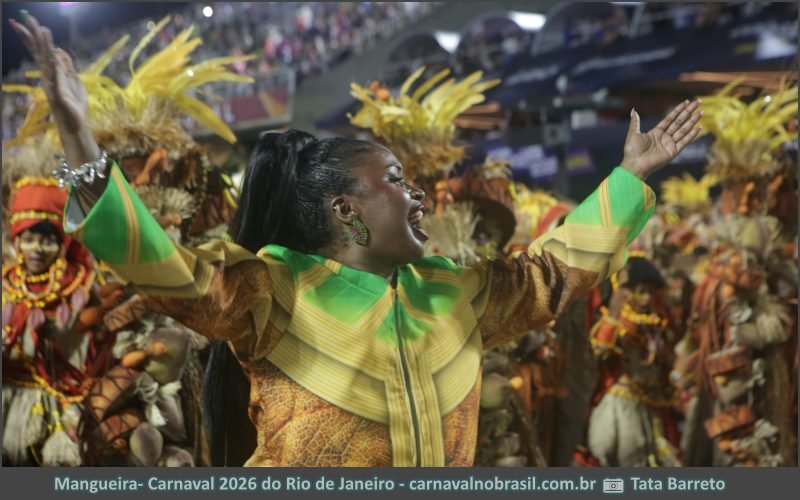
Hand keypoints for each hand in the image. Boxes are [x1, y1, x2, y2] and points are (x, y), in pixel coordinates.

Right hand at [9, 12, 87, 131]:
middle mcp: (48, 77)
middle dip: (33, 35)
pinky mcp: (59, 95)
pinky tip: (54, 58)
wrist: (76, 123)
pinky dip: (56, 69)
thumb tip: (61, 51)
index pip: (40, 51)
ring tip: (43, 30)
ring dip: (45, 46)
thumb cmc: (74, 104)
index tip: (27, 21)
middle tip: (26, 18)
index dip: (34, 36)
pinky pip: (57, 80)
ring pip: (47, 62)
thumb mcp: (74, 81)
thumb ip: (67, 66)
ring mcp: (52, 85)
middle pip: (39, 52)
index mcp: (52, 73)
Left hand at [621, 99, 701, 179]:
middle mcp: (665, 137)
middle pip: (679, 122)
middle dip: (689, 112)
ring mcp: (670, 144)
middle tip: (698, 102)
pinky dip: (692, 134)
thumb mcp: (633, 134)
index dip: (678, 110)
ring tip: (701, 112)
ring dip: (692, 121)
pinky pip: (685, 141)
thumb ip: (635, 122)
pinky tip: (699, 127)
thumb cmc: (632, 151)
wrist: (634, 165)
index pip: (670, 119)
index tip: (686, 102)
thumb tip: (633, 110)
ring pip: (684, 130)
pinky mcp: (673, 152)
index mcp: (656, 132)